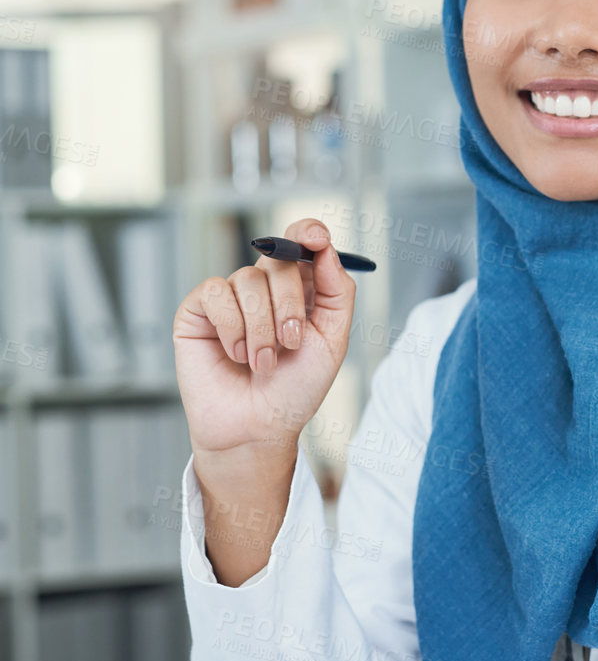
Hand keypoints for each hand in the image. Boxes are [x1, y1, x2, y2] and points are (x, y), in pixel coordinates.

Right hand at [173, 217, 354, 461]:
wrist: (258, 428)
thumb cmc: (294, 390)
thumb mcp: (332, 341)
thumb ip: (337, 292)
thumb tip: (325, 248)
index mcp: (298, 289)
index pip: (300, 241)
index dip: (307, 232)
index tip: (316, 239)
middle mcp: (263, 288)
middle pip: (279, 259)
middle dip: (290, 303)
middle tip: (291, 342)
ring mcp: (229, 297)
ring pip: (247, 280)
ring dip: (262, 328)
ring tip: (263, 363)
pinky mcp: (198, 310)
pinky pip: (216, 293)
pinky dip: (232, 327)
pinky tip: (236, 354)